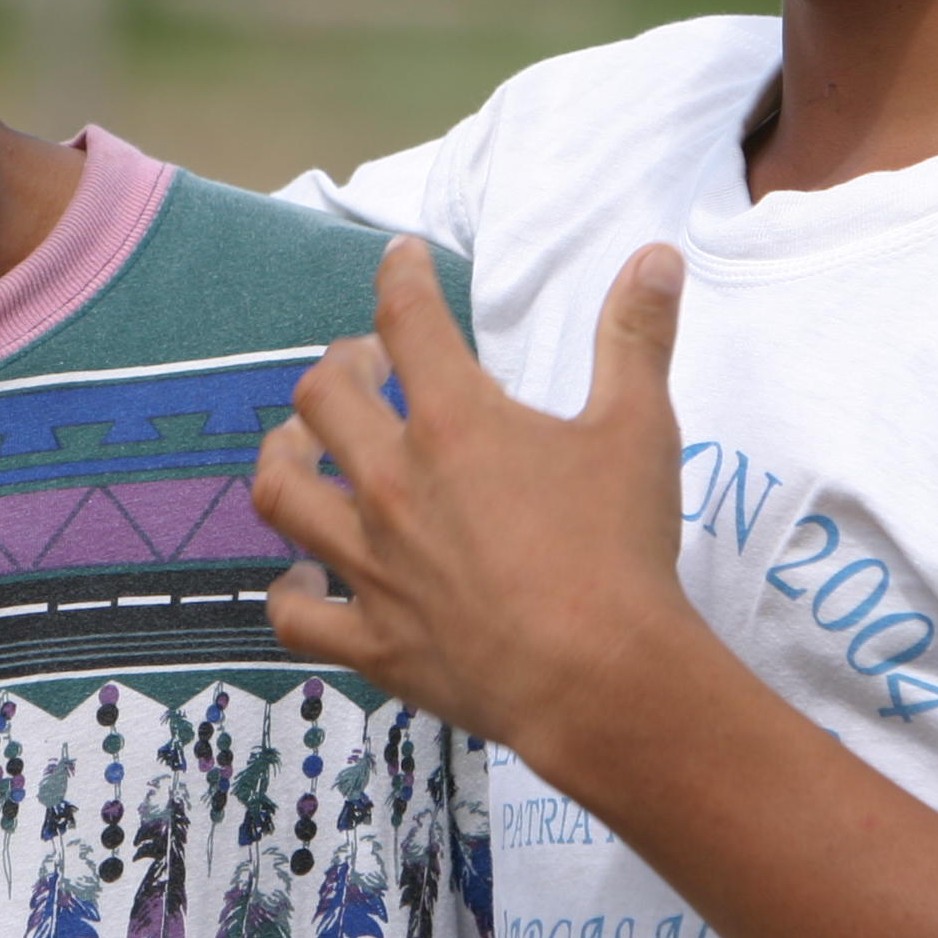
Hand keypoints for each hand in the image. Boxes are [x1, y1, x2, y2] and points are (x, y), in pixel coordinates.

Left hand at [249, 235, 699, 758]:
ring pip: (282, 493)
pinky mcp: (372, 639)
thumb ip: (636, 337)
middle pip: (320, 398)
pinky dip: (289, 591)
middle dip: (339, 367)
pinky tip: (301, 575)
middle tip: (367, 367)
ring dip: (284, 457)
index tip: (401, 258)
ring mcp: (372, 564)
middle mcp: (394, 483)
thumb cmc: (621, 552)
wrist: (605, 680)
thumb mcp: (638, 428)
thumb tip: (656, 257)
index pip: (406, 317)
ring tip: (300, 445)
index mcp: (454, 422)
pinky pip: (294, 614)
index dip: (399, 274)